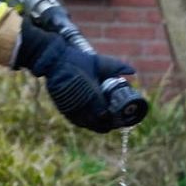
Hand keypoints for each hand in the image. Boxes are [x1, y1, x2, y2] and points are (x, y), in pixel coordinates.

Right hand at [14, 23, 136, 132]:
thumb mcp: (97, 62)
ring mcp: (70, 107)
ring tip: (106, 124)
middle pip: (97, 122)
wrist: (53, 60)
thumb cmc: (77, 60)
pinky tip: (92, 123)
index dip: (113, 119)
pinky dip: (86, 123)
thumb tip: (133, 71)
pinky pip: (76, 121)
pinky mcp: (63, 108)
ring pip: (86, 124)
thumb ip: (115, 67)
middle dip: (107, 124)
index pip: (104, 113)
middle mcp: (80, 102)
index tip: (121, 118)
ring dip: (97, 125)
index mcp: (91, 92)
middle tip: (115, 122)